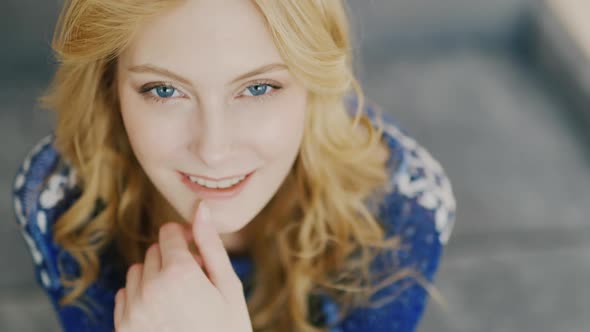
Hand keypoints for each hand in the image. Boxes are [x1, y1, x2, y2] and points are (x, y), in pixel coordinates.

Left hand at [114, 201, 252, 331]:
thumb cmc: (227, 331)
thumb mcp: (228, 287)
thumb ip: (210, 245)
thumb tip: (201, 208)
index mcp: (180, 272)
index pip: (169, 232)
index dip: (185, 237)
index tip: (196, 252)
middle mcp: (150, 287)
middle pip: (154, 250)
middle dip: (172, 258)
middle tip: (194, 280)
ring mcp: (133, 310)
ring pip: (137, 271)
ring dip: (154, 276)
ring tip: (177, 298)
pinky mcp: (123, 328)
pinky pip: (123, 295)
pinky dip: (140, 296)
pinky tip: (162, 312)